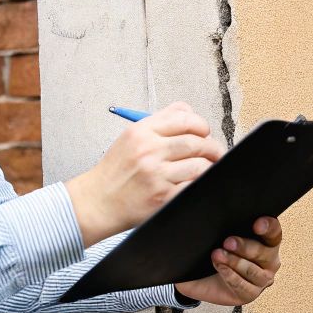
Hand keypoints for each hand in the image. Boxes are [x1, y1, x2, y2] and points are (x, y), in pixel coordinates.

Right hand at [65, 102, 220, 246]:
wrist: (97, 202)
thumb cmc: (115, 171)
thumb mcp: (130, 137)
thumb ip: (160, 121)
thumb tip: (189, 111)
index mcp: (142, 132)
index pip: (184, 118)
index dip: (202, 125)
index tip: (205, 132)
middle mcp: (149, 151)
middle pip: (196, 142)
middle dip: (212, 148)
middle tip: (215, 153)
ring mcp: (156, 175)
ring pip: (200, 165)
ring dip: (209, 167)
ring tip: (207, 169)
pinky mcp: (162, 197)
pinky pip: (193, 186)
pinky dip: (199, 184)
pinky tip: (195, 183)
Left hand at [175, 216, 282, 305]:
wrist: (201, 276)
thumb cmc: (216, 250)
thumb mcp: (217, 234)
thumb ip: (219, 222)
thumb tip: (204, 207)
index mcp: (267, 241)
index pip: (274, 232)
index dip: (268, 227)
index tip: (256, 224)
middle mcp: (269, 260)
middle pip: (265, 252)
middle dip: (245, 246)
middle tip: (228, 242)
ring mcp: (262, 279)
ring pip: (254, 271)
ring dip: (235, 262)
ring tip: (217, 255)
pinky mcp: (251, 294)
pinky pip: (244, 286)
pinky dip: (231, 276)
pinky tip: (220, 268)